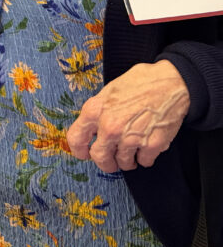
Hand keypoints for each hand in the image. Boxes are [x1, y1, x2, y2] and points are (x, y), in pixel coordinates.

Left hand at [66, 60, 189, 172]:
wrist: (171, 83)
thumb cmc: (140, 83)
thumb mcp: (108, 92)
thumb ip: (98, 112)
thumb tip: (91, 129)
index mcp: (94, 111)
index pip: (75, 140)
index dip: (79, 150)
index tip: (84, 154)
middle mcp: (109, 127)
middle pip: (99, 157)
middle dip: (106, 163)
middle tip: (112, 162)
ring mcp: (130, 138)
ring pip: (123, 163)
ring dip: (128, 161)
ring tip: (132, 153)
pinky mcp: (151, 145)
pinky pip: (144, 161)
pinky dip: (146, 157)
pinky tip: (147, 146)